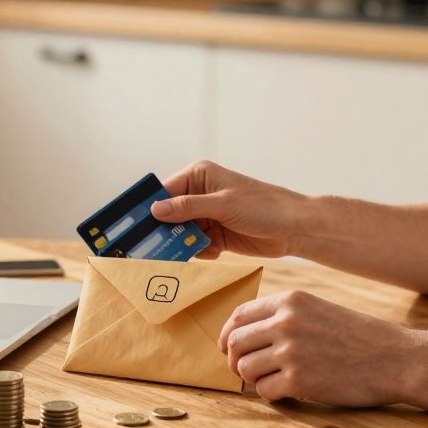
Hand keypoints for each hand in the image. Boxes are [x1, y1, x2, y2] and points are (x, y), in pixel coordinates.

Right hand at [150, 160, 306, 258]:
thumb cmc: (263, 206)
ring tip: (189, 251)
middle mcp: (200, 194)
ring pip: (181, 232)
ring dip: (184, 244)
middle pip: (169, 214)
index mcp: (199, 176)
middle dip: (164, 231)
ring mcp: (208, 215)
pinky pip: (196, 245)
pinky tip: (214, 252)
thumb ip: (188, 207)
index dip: (148, 207)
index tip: (133, 226)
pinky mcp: (216, 234)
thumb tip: (155, 209)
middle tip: (151, 248)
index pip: (164, 191)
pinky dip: (201, 251)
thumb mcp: (223, 204)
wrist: (293, 228)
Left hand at [219, 290, 425, 406]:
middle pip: (235, 342)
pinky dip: (272, 395)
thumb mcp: (320, 310)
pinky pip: (265, 391)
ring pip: (245, 369)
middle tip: (245, 372)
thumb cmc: (360, 337)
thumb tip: (246, 333)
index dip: (227, 334)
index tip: (227, 348)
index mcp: (292, 301)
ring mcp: (292, 351)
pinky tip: (288, 392)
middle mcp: (286, 322)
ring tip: (273, 381)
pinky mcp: (300, 381)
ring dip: (254, 380)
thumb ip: (286, 316)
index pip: (239, 315)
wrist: (398, 359)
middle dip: (235, 360)